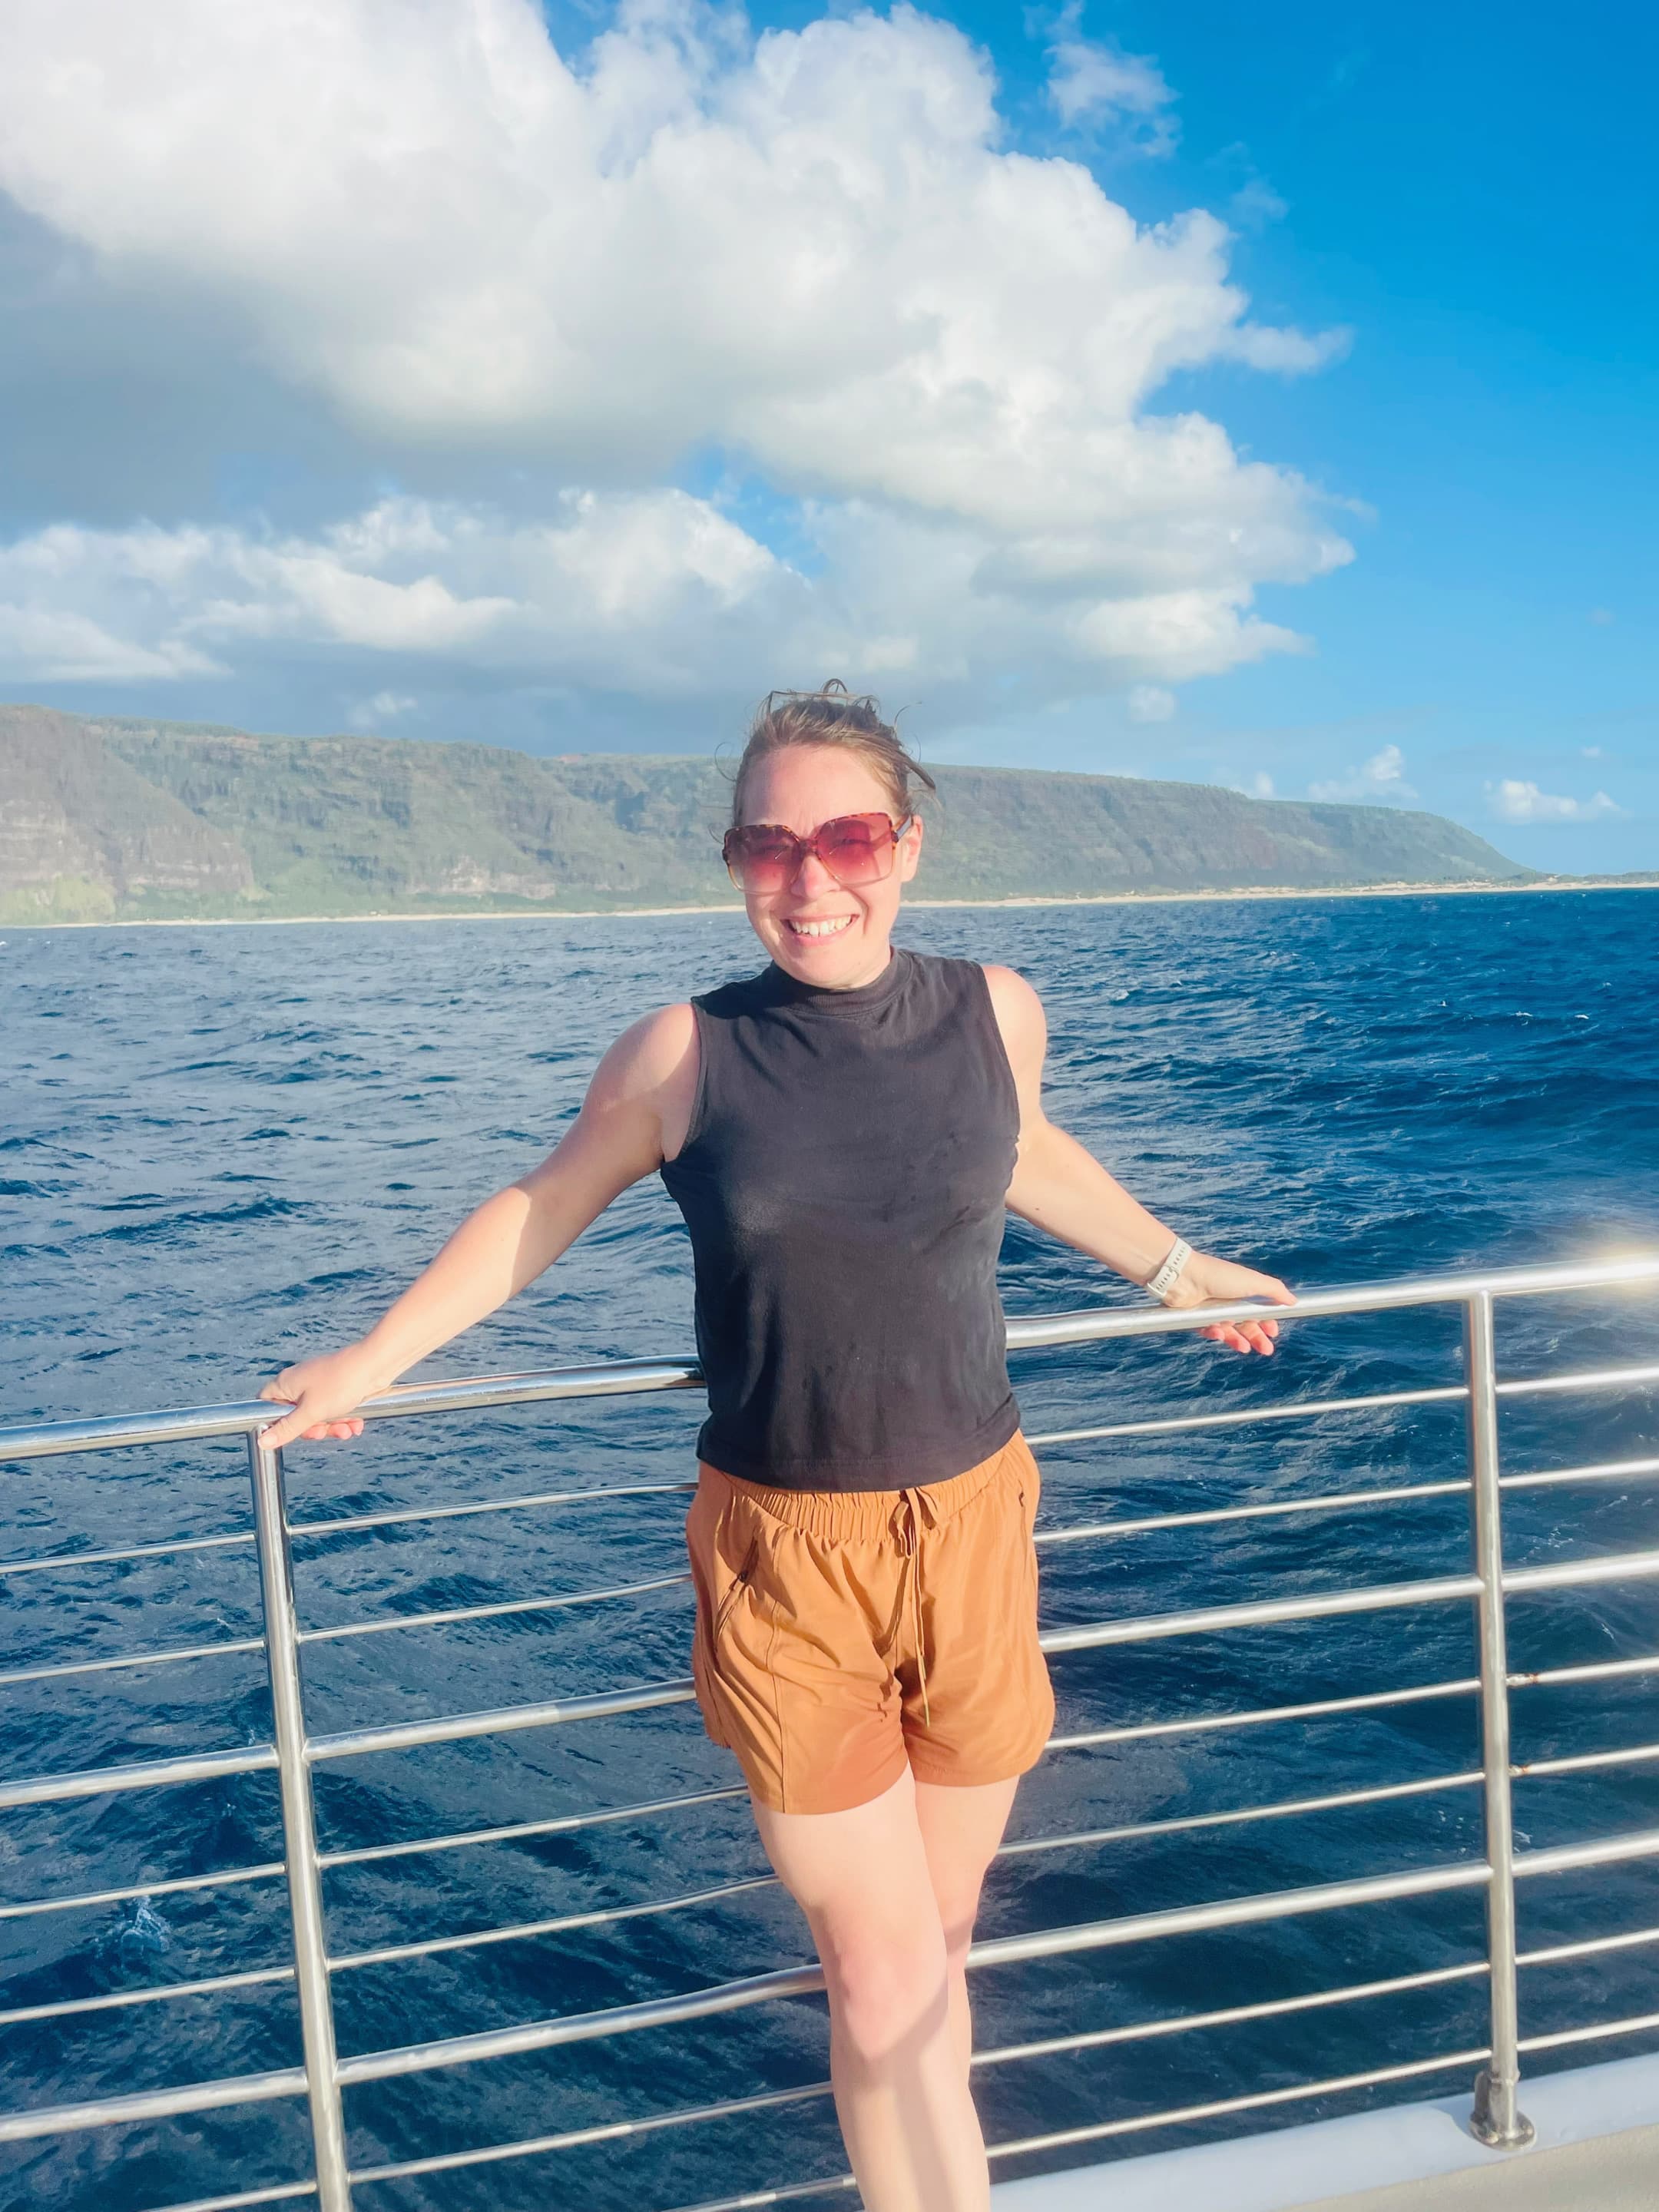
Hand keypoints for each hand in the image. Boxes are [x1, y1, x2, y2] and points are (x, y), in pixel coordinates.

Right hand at [257, 1343, 390, 1448]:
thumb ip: (287, 1428)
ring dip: (333, 1426)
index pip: (265, 1405)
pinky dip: (344, 1418)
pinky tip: (356, 1424)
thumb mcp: (311, 1412)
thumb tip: (262, 1442)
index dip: (274, 1422)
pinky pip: (334, 1410)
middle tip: (324, 1431)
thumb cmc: (340, 1383)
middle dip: (313, 1428)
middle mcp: (300, 1383)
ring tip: (347, 1428)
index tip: (290, 1432)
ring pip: (318, 1416)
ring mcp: (319, 1385)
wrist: (377, 1365)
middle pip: (294, 1416)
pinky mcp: (337, 1388)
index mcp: (286, 1383)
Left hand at [1162, 1251, 1295, 1354]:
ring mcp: (1212, 1310)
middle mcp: (1228, 1300)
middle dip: (1257, 1337)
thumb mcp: (1253, 1281)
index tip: (1274, 1332)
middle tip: (1266, 1350)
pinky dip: (1216, 1334)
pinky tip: (1220, 1333)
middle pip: (1246, 1324)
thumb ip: (1275, 1290)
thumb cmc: (1219, 1276)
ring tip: (1245, 1349)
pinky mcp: (1197, 1319)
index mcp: (1242, 1291)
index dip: (1267, 1322)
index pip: (1259, 1311)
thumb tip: (1293, 1301)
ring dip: (1239, 1340)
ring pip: (1229, 1331)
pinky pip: (1210, 1331)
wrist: (1184, 1276)